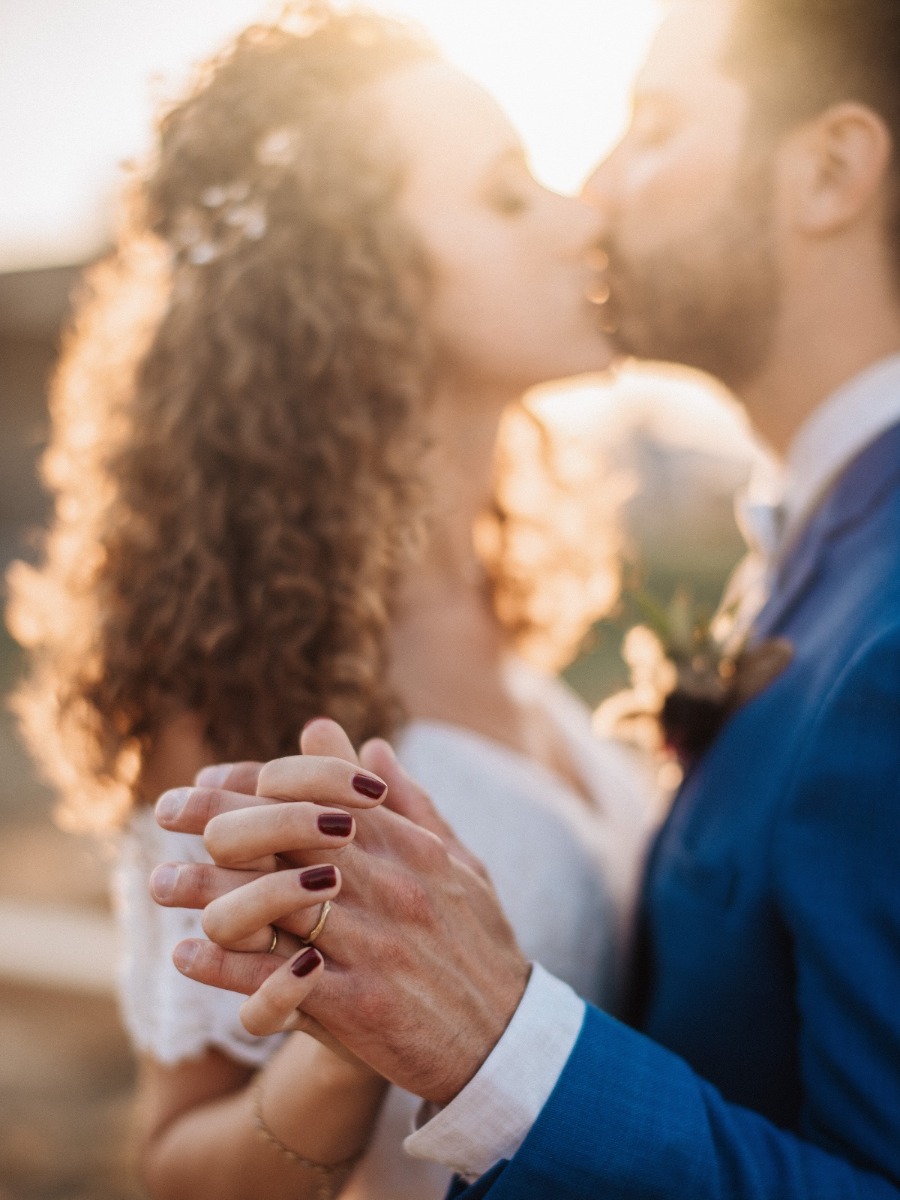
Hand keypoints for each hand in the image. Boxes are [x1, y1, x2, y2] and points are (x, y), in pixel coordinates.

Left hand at [155, 720, 529, 1104]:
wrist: (508, 1041)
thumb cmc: (480, 943)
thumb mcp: (457, 860)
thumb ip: (410, 801)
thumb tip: (369, 744)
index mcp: (409, 846)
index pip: (321, 792)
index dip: (258, 779)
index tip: (211, 778)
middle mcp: (388, 885)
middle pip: (286, 833)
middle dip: (216, 816)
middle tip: (164, 808)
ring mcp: (374, 944)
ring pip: (271, 902)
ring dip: (207, 889)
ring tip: (160, 883)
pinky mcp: (360, 1006)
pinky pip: (278, 979)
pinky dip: (226, 966)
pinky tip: (187, 954)